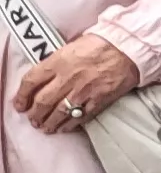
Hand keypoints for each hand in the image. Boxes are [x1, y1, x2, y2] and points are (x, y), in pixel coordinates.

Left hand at [13, 33, 139, 133]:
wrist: (128, 49)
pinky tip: (64, 128)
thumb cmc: (101, 44)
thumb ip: (56, 63)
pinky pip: (80, 116)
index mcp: (58, 62)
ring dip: (49, 122)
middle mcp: (68, 78)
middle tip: (33, 119)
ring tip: (46, 127)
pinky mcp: (98, 100)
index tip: (20, 104)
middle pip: (43, 101)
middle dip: (35, 114)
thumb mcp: (70, 47)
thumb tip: (45, 77)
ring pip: (59, 112)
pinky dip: (70, 125)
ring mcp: (83, 91)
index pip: (31, 81)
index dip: (22, 96)